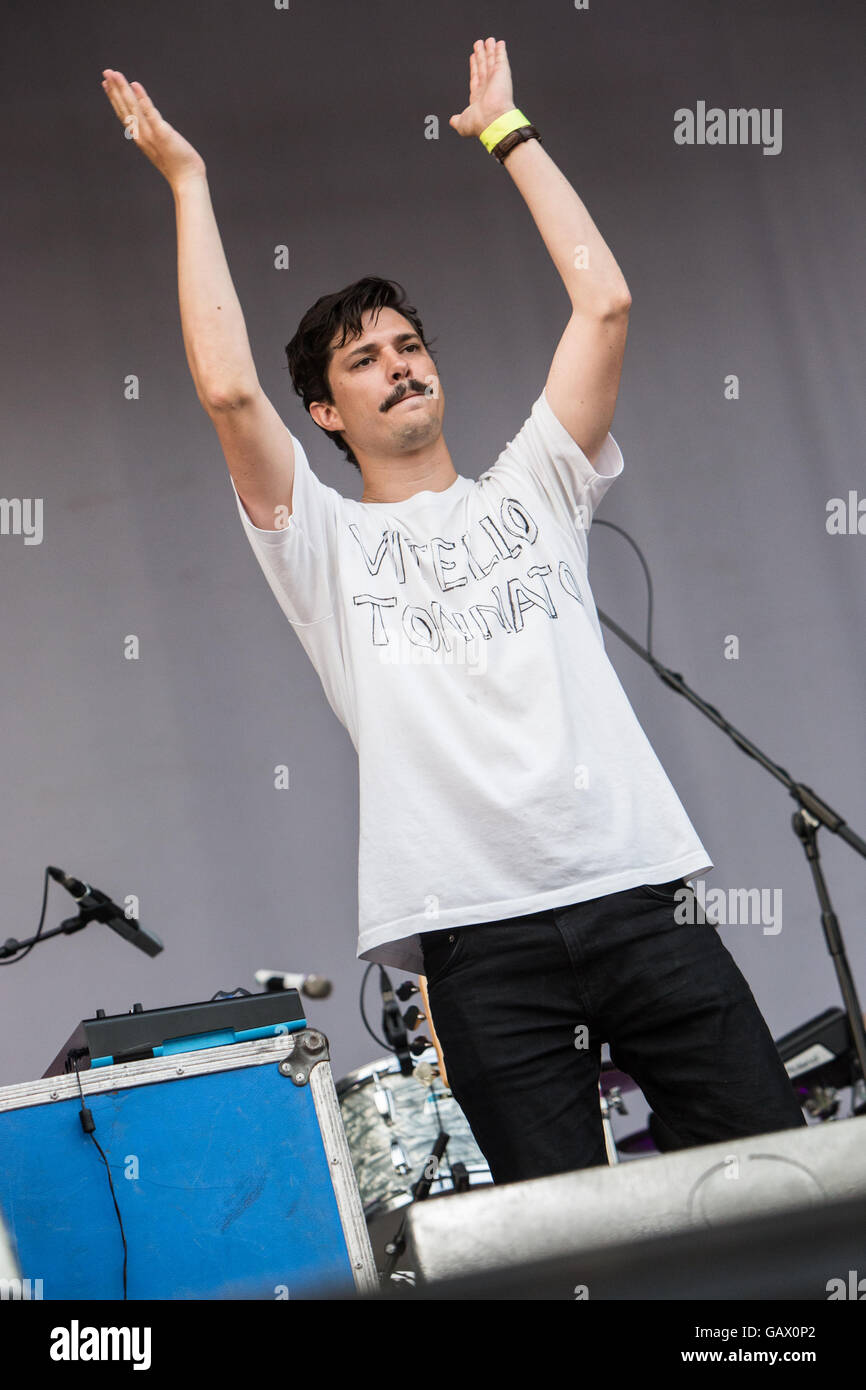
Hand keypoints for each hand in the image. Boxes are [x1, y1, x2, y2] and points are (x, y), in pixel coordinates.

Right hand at [101, 70, 206, 189]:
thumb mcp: (161, 146)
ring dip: (123, 90)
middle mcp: (141, 134)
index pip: (124, 113)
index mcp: (140, 136)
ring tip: (116, 74)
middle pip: (125, 107)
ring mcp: (150, 134)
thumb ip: (155, 134)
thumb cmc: (177, 163)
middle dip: (115, 89)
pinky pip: (150, 114)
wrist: (187, 179)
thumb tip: (154, 125)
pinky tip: (136, 86)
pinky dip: (143, 100)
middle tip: (106, 71)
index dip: (114, 97)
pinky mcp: (162, 133)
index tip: (106, 83)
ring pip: (133, 107)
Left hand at [449, 37, 515, 138]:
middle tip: (479, 44)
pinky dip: (501, 51)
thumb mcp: (462, 123)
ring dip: (490, 50)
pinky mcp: (502, 73)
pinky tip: (500, 43)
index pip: (475, 77)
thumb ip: (457, 120)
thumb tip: (452, 121)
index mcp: (479, 97)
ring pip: (491, 61)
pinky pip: (501, 59)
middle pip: (483, 67)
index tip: (473, 58)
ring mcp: (495, 79)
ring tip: (488, 40)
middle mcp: (488, 87)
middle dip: (481, 56)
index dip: (474, 67)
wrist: (493, 121)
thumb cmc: (479, 123)